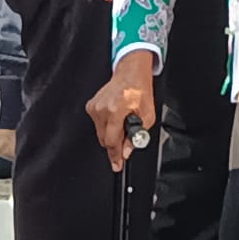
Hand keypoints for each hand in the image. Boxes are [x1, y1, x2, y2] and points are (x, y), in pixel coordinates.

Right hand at [86, 52, 155, 172]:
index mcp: (117, 110)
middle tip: (126, 137)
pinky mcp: (91, 105)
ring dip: (111, 133)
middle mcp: (103, 108)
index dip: (115, 156)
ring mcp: (95, 106)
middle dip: (115, 143)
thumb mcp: (147, 115)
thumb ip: (136, 136)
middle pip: (104, 140)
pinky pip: (97, 123)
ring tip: (122, 120)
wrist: (131, 74)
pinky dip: (106, 124)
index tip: (117, 165)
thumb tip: (126, 151)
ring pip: (100, 133)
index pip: (112, 141)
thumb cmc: (140, 90)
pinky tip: (115, 115)